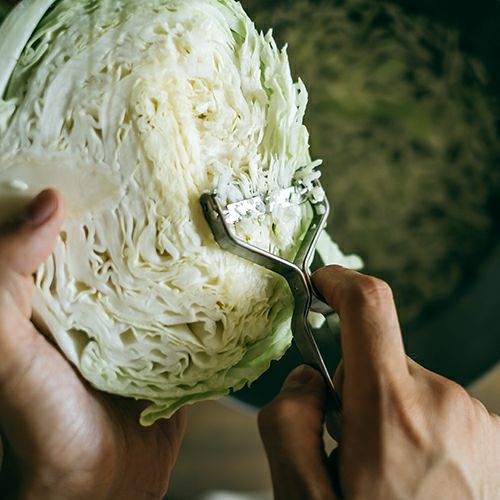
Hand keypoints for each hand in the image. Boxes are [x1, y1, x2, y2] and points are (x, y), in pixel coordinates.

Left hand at [0, 190, 185, 499]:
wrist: (105, 481)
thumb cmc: (47, 424)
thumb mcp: (7, 349)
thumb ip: (6, 279)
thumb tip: (47, 204)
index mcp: (49, 292)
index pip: (56, 226)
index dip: (70, 188)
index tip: (95, 152)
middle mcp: (91, 299)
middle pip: (112, 241)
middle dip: (131, 208)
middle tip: (157, 167)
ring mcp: (133, 318)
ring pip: (153, 267)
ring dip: (171, 242)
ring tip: (194, 202)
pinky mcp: (168, 338)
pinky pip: (185, 302)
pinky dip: (198, 282)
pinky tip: (214, 258)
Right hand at [258, 265, 499, 498]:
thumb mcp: (300, 496)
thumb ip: (287, 421)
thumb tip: (306, 378)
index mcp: (391, 411)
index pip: (369, 306)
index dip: (339, 282)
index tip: (321, 285)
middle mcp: (443, 402)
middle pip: (380, 354)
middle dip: (353, 384)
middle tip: (346, 440)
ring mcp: (475, 419)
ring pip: (407, 383)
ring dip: (385, 410)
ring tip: (385, 471)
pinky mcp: (489, 433)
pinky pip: (435, 406)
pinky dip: (415, 426)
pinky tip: (415, 477)